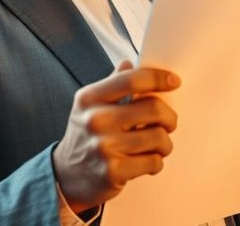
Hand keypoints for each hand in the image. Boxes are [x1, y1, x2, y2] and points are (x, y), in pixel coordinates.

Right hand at [53, 60, 180, 213]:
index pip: (132, 79)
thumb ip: (111, 84)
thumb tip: (128, 63)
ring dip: (165, 143)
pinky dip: (156, 162)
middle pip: (154, 109)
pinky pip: (154, 162)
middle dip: (169, 117)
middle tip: (168, 123)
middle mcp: (95, 120)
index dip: (158, 78)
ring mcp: (104, 147)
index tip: (174, 82)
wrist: (65, 176)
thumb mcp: (89, 106)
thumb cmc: (85, 136)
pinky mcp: (113, 172)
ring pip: (159, 137)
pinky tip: (147, 161)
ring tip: (158, 145)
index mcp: (90, 98)